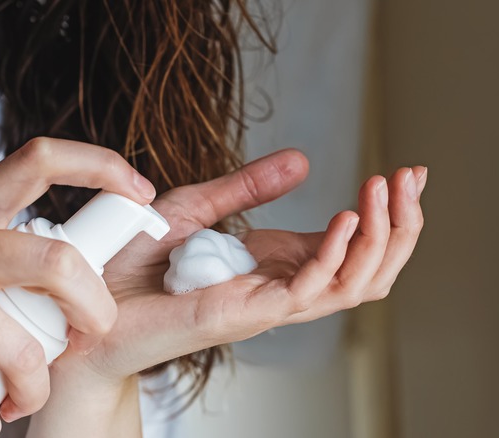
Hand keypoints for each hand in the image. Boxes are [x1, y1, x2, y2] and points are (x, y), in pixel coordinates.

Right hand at [0, 138, 154, 436]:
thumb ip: (0, 245)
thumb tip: (80, 266)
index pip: (40, 162)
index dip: (100, 165)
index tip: (143, 190)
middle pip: (59, 264)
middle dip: (96, 308)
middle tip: (92, 332)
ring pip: (25, 350)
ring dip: (37, 386)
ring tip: (25, 394)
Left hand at [58, 149, 424, 383]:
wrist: (86, 308)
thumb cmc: (133, 267)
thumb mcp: (196, 208)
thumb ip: (248, 188)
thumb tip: (302, 161)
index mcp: (277, 264)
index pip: (353, 244)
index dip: (386, 211)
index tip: (407, 171)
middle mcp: (283, 288)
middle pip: (369, 268)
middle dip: (401, 224)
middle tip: (411, 178)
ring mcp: (270, 305)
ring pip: (355, 284)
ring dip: (381, 237)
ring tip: (388, 191)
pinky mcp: (247, 314)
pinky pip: (309, 291)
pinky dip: (335, 256)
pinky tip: (345, 218)